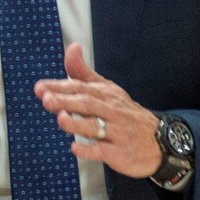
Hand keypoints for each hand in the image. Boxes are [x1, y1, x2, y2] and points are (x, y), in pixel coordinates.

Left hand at [35, 42, 161, 176]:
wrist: (159, 141)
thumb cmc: (125, 115)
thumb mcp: (108, 90)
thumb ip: (84, 73)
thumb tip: (72, 47)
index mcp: (106, 94)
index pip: (81, 87)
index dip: (60, 87)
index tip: (40, 88)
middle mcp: (112, 111)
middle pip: (88, 104)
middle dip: (66, 101)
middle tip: (46, 99)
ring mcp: (117, 132)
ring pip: (96, 126)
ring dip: (77, 123)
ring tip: (61, 119)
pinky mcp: (120, 152)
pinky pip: (104, 150)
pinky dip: (89, 149)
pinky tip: (75, 147)